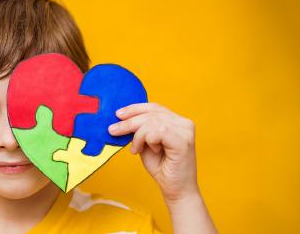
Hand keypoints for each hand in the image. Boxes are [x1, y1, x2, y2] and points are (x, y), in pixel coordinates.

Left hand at [108, 102, 216, 233]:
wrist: (176, 191)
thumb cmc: (163, 169)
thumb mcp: (146, 144)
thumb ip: (140, 131)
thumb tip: (122, 118)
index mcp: (177, 121)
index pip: (154, 107)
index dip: (135, 109)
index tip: (118, 114)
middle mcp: (184, 123)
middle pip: (151, 113)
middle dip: (129, 121)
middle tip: (113, 130)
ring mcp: (186, 131)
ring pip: (152, 121)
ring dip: (137, 135)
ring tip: (135, 149)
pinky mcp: (183, 141)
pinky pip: (157, 132)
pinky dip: (145, 140)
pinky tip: (145, 151)